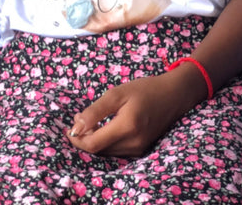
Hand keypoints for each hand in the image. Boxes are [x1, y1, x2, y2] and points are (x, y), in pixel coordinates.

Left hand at [66, 68, 203, 157]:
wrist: (173, 95)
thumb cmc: (144, 90)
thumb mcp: (116, 94)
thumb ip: (95, 111)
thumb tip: (76, 126)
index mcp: (127, 127)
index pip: (93, 144)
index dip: (76, 139)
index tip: (68, 127)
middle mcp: (133, 143)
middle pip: (98, 150)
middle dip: (84, 138)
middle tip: (79, 118)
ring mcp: (138, 148)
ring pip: (106, 152)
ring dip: (93, 140)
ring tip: (90, 120)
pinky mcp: (140, 149)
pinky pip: (116, 150)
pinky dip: (105, 141)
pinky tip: (103, 126)